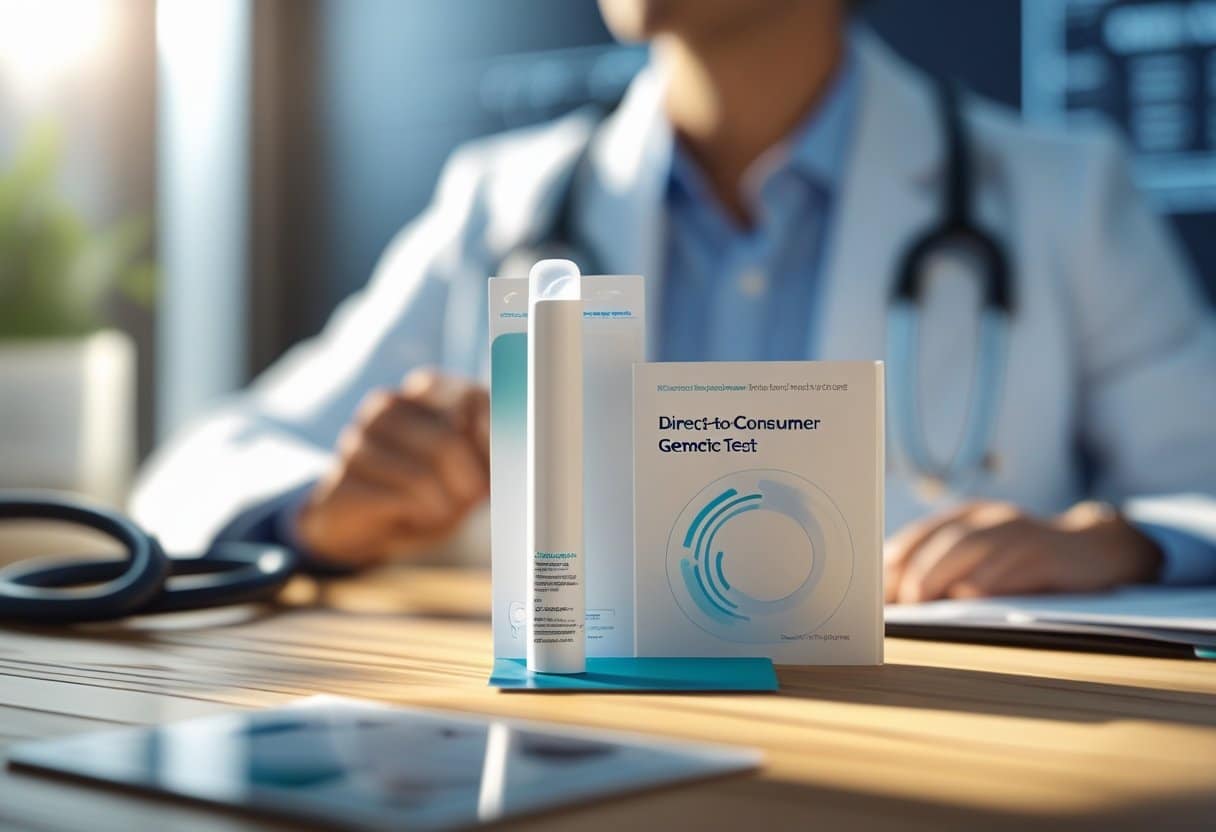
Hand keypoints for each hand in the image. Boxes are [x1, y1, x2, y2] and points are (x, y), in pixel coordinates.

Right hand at [295, 369, 489, 565]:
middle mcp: (387, 405)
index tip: (493, 467)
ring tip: (440, 510)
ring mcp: (357, 439)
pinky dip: (416, 517)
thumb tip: (517, 435)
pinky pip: (395, 500)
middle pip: (448, 440)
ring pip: (422, 475)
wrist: (367, 522)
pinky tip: (412, 516)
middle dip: (468, 483)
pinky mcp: (340, 480)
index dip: (490, 443)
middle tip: (470, 501)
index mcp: (425, 389)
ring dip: (443, 506)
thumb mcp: (475, 463)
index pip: (469, 398)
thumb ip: (495, 442)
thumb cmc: (433, 488)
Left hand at [884, 500, 1161, 603]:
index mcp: (967, 517)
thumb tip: (896, 602)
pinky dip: (985, 585)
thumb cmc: (1025, 563)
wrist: (1096, 551)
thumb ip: (946, 569)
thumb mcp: (985, 556)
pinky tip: (966, 602)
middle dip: (914, 572)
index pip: (918, 536)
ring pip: (971, 549)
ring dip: (942, 578)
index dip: (892, 564)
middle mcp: (990, 518)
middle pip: (942, 541)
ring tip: (920, 604)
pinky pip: (1010, 567)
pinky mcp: (1046, 553)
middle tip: (899, 604)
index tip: (872, 591)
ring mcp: (1020, 532)